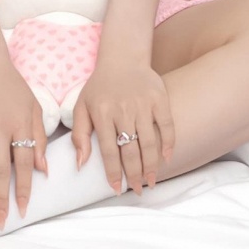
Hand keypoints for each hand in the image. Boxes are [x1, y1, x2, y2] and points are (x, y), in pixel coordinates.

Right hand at [0, 58, 47, 229]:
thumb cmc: (10, 85)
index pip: (24, 163)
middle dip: (2, 199)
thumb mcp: (32, 106)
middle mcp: (1, 127)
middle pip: (1, 171)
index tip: (23, 209)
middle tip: (2, 223)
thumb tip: (43, 169)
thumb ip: (39, 136)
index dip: (24, 188)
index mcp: (22, 123)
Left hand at [70, 58, 174, 193]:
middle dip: (134, 175)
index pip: (109, 150)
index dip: (113, 172)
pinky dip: (168, 143)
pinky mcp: (159, 98)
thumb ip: (79, 135)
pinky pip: (167, 125)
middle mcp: (123, 109)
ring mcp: (143, 103)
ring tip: (151, 181)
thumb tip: (81, 164)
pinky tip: (166, 158)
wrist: (122, 58)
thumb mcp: (81, 106)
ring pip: (149, 142)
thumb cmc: (100, 87)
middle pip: (131, 150)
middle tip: (138, 190)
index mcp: (102, 113)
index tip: (117, 188)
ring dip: (152, 165)